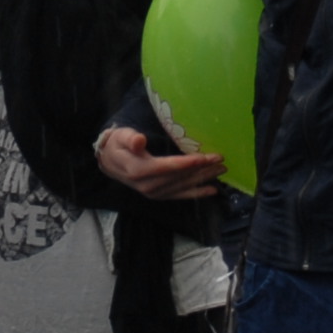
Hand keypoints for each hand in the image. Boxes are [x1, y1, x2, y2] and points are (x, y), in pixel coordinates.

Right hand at [95, 124, 223, 200]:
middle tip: (220, 159)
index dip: (185, 163)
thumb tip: (140, 140)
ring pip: (182, 186)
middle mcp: (147, 185)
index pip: (165, 167)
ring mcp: (154, 193)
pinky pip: (180, 195)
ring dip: (203, 178)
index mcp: (137, 170)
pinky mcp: (159, 195)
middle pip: (178, 177)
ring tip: (221, 169)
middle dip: (200, 169)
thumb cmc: (118, 144)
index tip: (202, 157)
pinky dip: (197, 193)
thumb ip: (130, 138)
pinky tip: (212, 190)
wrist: (111, 162)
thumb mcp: (120, 136)